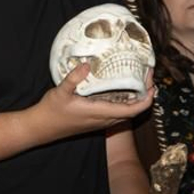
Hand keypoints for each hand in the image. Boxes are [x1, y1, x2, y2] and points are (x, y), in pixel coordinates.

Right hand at [35, 64, 152, 141]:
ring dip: (137, 99)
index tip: (152, 84)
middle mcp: (104, 120)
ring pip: (127, 113)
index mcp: (100, 113)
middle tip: (147, 75)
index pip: (132, 110)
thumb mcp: (60, 92)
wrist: (41, 128)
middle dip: (145, 95)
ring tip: (139, 81)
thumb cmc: (51, 111)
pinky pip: (118, 113)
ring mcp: (101, 122)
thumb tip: (86, 65)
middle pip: (134, 111)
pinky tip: (122, 90)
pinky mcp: (97, 121)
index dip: (147, 99)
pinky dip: (126, 102)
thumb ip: (73, 79)